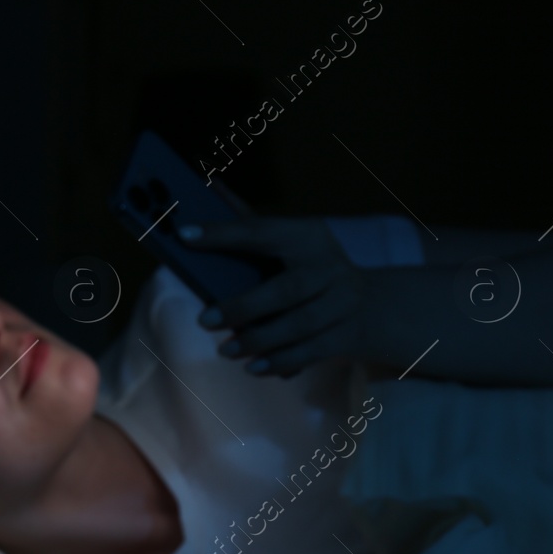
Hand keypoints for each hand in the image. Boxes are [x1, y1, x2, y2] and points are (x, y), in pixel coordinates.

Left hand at [179, 216, 375, 377]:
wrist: (368, 304)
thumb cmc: (307, 267)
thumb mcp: (287, 241)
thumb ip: (247, 222)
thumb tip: (206, 185)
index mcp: (308, 236)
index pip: (262, 231)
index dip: (223, 233)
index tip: (184, 235)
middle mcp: (329, 267)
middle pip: (287, 289)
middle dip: (244, 306)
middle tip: (204, 320)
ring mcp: (342, 302)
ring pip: (300, 325)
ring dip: (259, 341)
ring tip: (225, 350)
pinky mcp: (346, 334)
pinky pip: (311, 351)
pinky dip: (281, 361)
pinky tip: (253, 368)